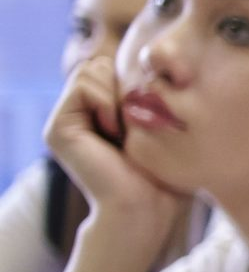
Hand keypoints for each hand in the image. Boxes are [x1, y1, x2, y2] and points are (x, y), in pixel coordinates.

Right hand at [44, 56, 186, 247]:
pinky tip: (114, 132)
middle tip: (136, 124)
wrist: (147, 207)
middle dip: (125, 86)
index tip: (151, 117)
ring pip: (91, 69)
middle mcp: (79, 115)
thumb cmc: (167, 175)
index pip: (113, 66)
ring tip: (125, 131)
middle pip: (100, 64)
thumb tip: (159, 64)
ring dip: (117, 96)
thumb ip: (150, 95)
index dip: (136, 82)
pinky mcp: (58, 128)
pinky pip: (83, 85)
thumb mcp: (164, 127)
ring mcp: (66, 121)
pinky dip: (106, 102)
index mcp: (100, 113)